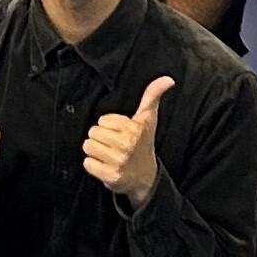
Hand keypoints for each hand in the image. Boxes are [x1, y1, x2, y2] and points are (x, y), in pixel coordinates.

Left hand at [80, 75, 171, 206]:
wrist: (146, 177)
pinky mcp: (110, 176)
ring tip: (109, 155)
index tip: (120, 133)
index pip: (102, 120)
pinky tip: (106, 166)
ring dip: (96, 152)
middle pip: (93, 132)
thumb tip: (168, 79)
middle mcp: (127, 144)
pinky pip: (87, 163)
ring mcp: (119, 161)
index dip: (109, 126)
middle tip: (114, 145)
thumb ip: (152, 96)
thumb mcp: (148, 119)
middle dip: (101, 138)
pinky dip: (94, 166)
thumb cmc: (143, 144)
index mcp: (135, 128)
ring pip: (88, 146)